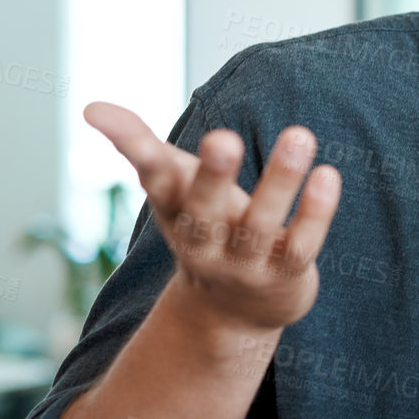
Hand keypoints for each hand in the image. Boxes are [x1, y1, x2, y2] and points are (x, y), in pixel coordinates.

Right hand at [84, 100, 340, 337]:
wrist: (230, 313)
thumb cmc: (204, 228)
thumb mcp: (174, 190)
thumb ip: (140, 147)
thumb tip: (89, 106)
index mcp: (174, 213)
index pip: (155, 181)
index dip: (136, 150)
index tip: (106, 115)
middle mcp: (204, 240)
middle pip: (204, 210)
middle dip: (213, 176)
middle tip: (223, 138)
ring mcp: (244, 261)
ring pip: (261, 224)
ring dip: (280, 180)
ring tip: (299, 135)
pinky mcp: (284, 274)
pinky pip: (301, 244)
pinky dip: (315, 213)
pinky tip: (329, 175)